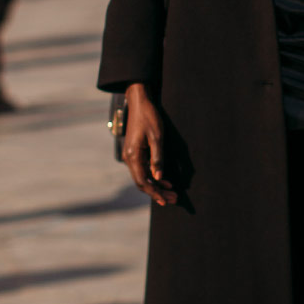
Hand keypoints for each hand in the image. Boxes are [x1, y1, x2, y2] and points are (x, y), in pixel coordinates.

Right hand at [121, 83, 176, 205]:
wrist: (140, 102)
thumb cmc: (149, 117)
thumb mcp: (157, 137)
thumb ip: (157, 158)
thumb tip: (158, 178)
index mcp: (133, 155)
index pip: (143, 181)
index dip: (154, 193)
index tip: (166, 201)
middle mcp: (129, 158)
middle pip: (143, 182)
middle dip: (158, 192)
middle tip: (174, 199)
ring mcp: (132, 155)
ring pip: (144, 177)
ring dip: (157, 186)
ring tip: (172, 192)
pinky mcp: (136, 152)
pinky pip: (144, 169)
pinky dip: (154, 177)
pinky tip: (165, 181)